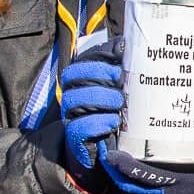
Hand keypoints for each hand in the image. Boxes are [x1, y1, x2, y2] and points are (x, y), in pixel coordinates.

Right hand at [60, 39, 124, 191]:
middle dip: (97, 75)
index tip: (117, 61)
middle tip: (119, 79)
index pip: (78, 64)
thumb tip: (123, 43)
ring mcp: (71, 117)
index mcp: (80, 83)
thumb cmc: (111, 113)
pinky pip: (78, 127)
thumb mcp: (116, 90)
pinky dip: (97, 123)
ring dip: (99, 98)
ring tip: (119, 103)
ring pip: (74, 100)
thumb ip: (116, 68)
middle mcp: (71, 97)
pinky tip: (113, 122)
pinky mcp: (75, 137)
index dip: (95, 60)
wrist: (104, 150)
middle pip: (72, 77)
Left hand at [99, 118, 193, 193]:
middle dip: (118, 170)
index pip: (149, 178)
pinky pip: (143, 189)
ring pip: (137, 189)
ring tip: (112, 156)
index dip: (129, 169)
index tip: (114, 156)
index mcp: (183, 188)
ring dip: (123, 175)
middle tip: (106, 152)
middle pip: (135, 184)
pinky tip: (126, 165)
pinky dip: (132, 179)